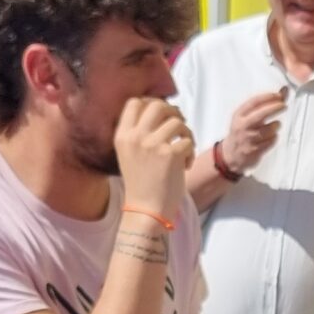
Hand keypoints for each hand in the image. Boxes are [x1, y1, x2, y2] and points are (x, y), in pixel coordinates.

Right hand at [114, 96, 195, 220]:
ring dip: (186, 133)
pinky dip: (191, 152)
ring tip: (184, 149)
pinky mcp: (170, 154)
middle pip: (158, 105)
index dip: (151, 103)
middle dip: (172, 112)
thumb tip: (166, 110)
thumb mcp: (130, 154)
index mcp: (123, 136)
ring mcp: (153, 144)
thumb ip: (141, 133)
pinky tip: (185, 165)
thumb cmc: (141, 184)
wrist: (146, 211)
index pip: (135, 102)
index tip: (161, 115)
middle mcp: (135, 136)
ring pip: (177, 121)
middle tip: (178, 126)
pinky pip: (188, 141)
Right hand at [222, 88, 287, 173]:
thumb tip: (284, 91)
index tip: (279, 95)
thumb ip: (266, 104)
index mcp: (239, 115)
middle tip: (283, 106)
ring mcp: (248, 139)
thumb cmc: (242, 131)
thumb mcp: (247, 116)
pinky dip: (274, 138)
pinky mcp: (254, 151)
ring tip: (276, 124)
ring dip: (275, 126)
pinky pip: (270, 142)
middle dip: (274, 108)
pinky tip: (272, 136)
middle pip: (260, 115)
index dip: (268, 97)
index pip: (254, 102)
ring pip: (267, 130)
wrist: (231, 154)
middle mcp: (242, 126)